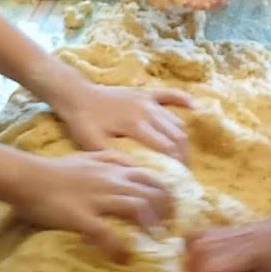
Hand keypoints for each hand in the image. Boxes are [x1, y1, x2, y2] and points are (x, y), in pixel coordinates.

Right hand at [13, 152, 173, 261]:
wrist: (27, 177)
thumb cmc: (55, 169)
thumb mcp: (88, 155)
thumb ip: (111, 159)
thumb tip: (131, 165)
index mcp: (112, 168)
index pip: (150, 177)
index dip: (165, 194)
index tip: (170, 209)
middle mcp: (110, 181)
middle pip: (150, 192)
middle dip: (165, 210)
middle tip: (169, 227)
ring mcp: (97, 199)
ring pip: (136, 207)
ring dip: (151, 225)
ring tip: (157, 240)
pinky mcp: (82, 216)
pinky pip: (106, 233)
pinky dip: (119, 246)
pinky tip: (125, 257)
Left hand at [51, 82, 192, 161]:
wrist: (77, 96)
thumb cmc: (83, 122)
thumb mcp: (93, 144)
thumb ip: (115, 157)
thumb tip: (139, 172)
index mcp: (135, 124)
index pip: (167, 147)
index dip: (177, 164)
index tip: (180, 179)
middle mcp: (147, 111)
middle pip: (177, 135)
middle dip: (184, 155)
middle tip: (183, 171)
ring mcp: (148, 100)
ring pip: (176, 120)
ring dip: (183, 138)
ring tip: (183, 155)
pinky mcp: (145, 92)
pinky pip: (169, 94)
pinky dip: (182, 100)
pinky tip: (193, 107)